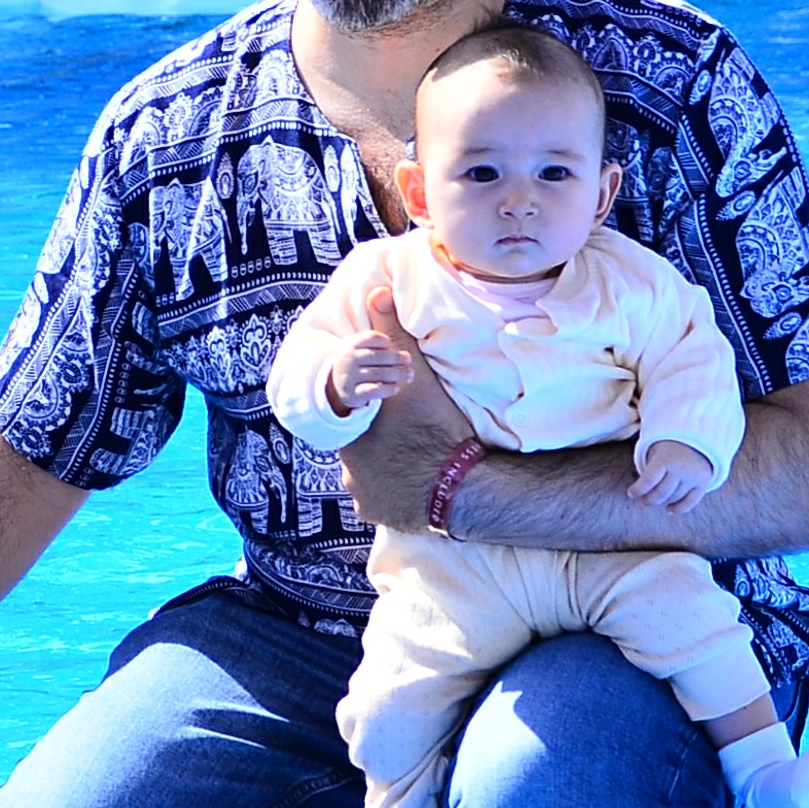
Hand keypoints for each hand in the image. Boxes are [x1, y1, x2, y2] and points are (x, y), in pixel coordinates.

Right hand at [324, 321, 420, 418]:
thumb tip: (382, 290)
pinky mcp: (353, 395)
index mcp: (352, 342)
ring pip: (377, 374)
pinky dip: (386, 389)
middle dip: (395, 358)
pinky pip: (372, 391)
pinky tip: (396, 387)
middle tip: (408, 360)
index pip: (370, 338)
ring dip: (396, 374)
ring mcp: (349, 377)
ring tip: (409, 374)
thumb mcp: (369, 341)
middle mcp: (348, 359)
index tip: (390, 344)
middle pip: (375, 356)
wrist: (342, 387)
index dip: (383, 341)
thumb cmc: (364, 359)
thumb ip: (381, 318)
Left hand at [330, 286, 477, 526]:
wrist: (460, 485)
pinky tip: (414, 484)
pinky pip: (381, 502)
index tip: (393, 417)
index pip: (354, 422)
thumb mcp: (415, 377)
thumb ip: (393, 335)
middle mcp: (348, 469)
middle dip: (379, 444)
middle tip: (407, 438)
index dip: (374, 417)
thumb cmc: (436, 429)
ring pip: (368, 477)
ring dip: (385, 470)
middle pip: (360, 451)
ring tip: (414, 461)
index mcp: (352, 435)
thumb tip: (375, 291)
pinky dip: (394, 494)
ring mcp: (362, 496)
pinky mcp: (379, 516)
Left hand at [629, 442, 719, 509]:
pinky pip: (691, 502)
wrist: (696, 438)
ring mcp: (693, 476)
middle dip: (648, 499)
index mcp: (665, 458)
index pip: (648, 481)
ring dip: (662, 502)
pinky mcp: (703, 482)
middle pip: (661, 493)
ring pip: (674, 498)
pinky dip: (679, 509)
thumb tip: (639, 494)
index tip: (631, 493)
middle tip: (642, 500)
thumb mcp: (656, 452)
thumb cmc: (669, 448)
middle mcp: (680, 468)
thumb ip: (648, 471)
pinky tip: (669, 510)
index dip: (638, 490)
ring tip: (654, 501)